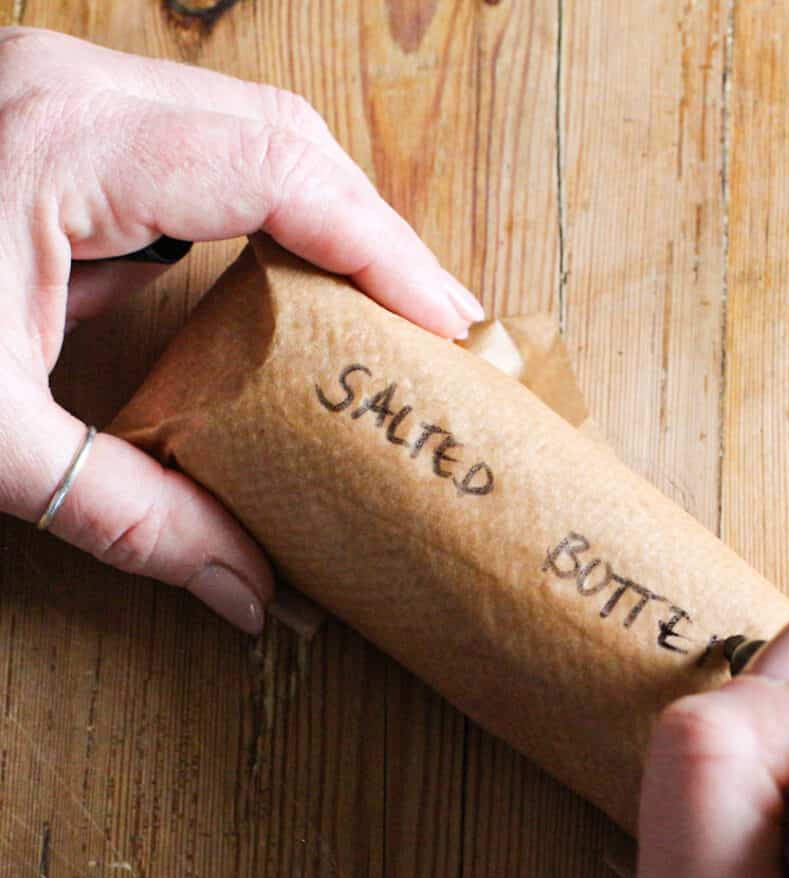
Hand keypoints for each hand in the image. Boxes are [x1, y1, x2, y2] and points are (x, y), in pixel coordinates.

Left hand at [0, 28, 483, 631]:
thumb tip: (251, 594)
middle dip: (374, 233)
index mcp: (63, 140)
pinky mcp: (60, 128)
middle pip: (287, 137)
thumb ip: (132, 520)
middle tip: (432, 325)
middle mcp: (75, 90)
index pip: (283, 171)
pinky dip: (268, 219)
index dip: (384, 248)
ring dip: (328, 222)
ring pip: (253, 135)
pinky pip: (203, 155)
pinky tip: (292, 285)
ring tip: (383, 308)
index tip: (447, 324)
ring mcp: (66, 96)